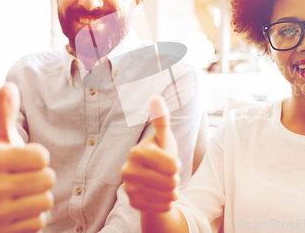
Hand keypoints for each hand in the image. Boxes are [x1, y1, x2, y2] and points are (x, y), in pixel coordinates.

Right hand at [0, 82, 54, 232]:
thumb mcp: (0, 136)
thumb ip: (6, 112)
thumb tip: (9, 85)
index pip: (42, 157)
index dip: (39, 156)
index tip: (26, 159)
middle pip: (47, 179)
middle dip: (41, 177)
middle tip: (27, 177)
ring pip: (45, 202)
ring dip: (39, 197)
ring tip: (24, 193)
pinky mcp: (3, 231)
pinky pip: (39, 223)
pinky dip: (34, 216)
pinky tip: (21, 209)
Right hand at [121, 96, 180, 212]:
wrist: (151, 181)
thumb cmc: (160, 155)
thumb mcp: (164, 138)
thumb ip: (161, 121)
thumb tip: (156, 98)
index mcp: (137, 152)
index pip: (172, 165)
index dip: (176, 165)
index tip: (170, 162)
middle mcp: (128, 170)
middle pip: (170, 182)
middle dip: (174, 179)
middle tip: (167, 174)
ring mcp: (128, 188)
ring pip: (167, 195)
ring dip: (172, 191)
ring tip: (165, 184)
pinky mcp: (132, 203)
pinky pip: (162, 206)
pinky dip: (166, 202)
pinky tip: (160, 194)